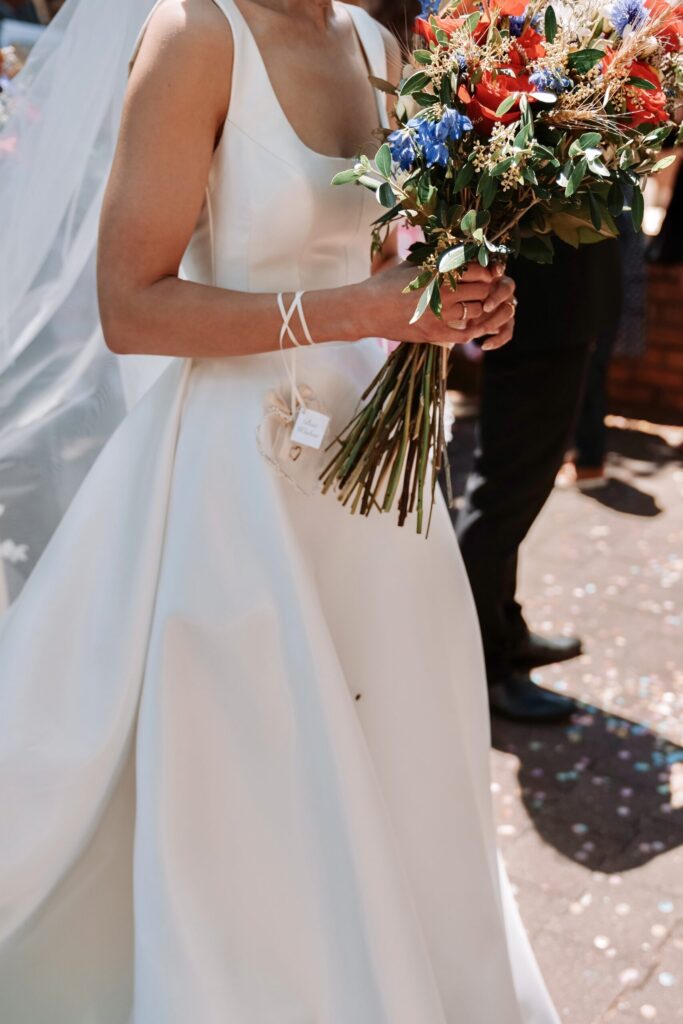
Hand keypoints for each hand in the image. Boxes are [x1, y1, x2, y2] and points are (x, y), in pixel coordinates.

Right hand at [359, 261, 515, 347]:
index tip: (488, 273)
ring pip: (476, 311)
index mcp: (437, 270)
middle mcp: (441, 291)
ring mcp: (438, 313)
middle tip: (486, 291)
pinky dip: (471, 329)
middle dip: (487, 290)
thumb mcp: (410, 262)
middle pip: (482, 290)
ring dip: (478, 309)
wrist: (366, 309)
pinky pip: (465, 334)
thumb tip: (456, 246)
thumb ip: (434, 256)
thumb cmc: (386, 283)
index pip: (477, 269)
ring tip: (475, 306)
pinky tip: (468, 324)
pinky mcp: (434, 333)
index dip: (487, 271)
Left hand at [464, 273, 516, 351]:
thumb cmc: (462, 292)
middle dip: (496, 300)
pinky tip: (484, 346)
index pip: (504, 284)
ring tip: (475, 329)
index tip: (487, 296)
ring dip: (492, 322)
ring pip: (508, 314)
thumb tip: (483, 276)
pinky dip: (497, 341)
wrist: (459, 307)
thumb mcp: (463, 285)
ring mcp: (507, 309)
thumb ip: (470, 278)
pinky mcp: (506, 325)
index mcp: (498, 281)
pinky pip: (507, 334)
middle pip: (508, 295)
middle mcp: (506, 294)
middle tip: (484, 307)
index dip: (497, 289)